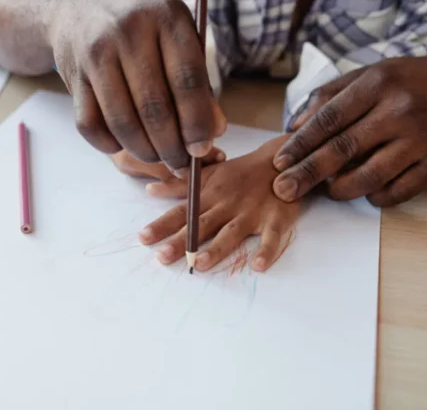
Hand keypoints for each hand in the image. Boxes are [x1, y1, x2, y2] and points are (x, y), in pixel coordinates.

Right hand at [49, 0, 226, 175]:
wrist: (77, 10)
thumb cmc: (140, 30)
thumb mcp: (175, 39)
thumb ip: (198, 83)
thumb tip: (216, 130)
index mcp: (166, 16)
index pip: (187, 79)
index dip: (197, 122)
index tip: (202, 149)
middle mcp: (129, 30)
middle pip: (154, 106)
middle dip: (171, 147)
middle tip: (181, 166)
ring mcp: (97, 52)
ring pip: (122, 121)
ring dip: (143, 151)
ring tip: (157, 158)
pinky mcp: (73, 74)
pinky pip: (90, 124)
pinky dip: (109, 144)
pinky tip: (123, 145)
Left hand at [138, 135, 298, 272]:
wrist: (282, 160)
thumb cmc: (240, 173)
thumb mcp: (208, 174)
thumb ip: (179, 185)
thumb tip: (149, 189)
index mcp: (209, 195)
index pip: (181, 212)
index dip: (162, 225)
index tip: (143, 238)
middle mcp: (227, 204)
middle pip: (201, 225)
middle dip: (182, 241)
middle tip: (162, 257)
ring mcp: (251, 212)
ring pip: (231, 232)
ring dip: (217, 248)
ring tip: (200, 264)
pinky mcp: (275, 218)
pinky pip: (271, 237)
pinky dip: (266, 250)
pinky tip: (258, 265)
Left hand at [272, 54, 426, 206]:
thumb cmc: (414, 78)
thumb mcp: (373, 72)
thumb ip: (331, 95)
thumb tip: (294, 125)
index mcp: (378, 84)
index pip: (329, 118)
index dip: (300, 144)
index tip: (279, 162)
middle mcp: (399, 110)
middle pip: (343, 149)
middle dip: (307, 173)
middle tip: (283, 189)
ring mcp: (422, 139)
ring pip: (369, 175)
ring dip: (340, 189)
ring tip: (327, 191)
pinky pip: (399, 190)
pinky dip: (376, 197)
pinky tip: (365, 193)